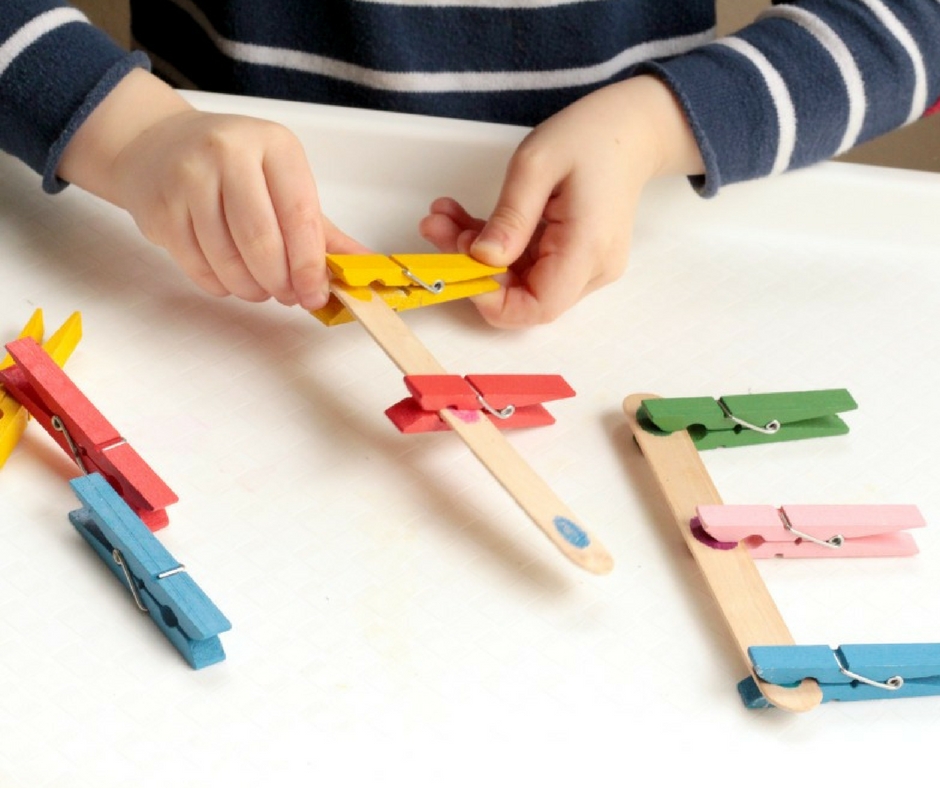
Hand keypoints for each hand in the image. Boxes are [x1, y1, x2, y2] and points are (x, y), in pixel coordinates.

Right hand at [58, 69, 367, 308]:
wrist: (158, 144)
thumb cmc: (234, 167)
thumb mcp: (284, 183)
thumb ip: (323, 231)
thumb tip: (363, 268)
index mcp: (274, 145)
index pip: (299, 214)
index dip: (309, 264)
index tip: (316, 293)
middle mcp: (228, 154)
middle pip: (261, 240)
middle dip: (280, 282)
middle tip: (289, 296)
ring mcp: (188, 178)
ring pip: (227, 258)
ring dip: (250, 288)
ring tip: (261, 289)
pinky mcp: (161, 207)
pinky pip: (196, 265)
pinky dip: (220, 285)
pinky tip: (230, 280)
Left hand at [420, 76, 703, 327]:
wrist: (632, 130)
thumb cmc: (590, 136)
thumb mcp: (537, 163)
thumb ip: (510, 216)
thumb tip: (482, 259)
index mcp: (588, 247)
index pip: (538, 306)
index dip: (493, 300)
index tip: (457, 268)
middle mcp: (593, 269)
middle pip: (525, 295)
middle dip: (475, 269)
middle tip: (437, 226)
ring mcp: (587, 268)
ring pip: (521, 282)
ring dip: (478, 255)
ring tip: (444, 216)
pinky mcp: (576, 260)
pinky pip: (529, 267)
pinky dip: (496, 247)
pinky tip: (468, 220)